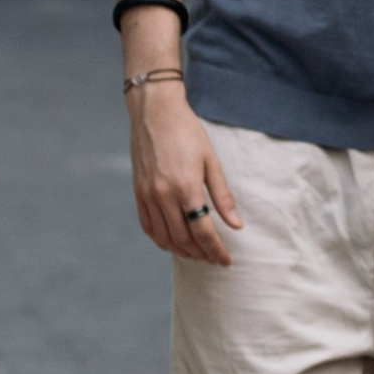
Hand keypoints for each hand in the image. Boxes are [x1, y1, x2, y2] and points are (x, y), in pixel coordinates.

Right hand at [128, 88, 241, 266]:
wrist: (155, 113)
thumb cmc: (187, 132)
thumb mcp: (211, 161)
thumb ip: (223, 196)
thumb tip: (236, 225)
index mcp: (186, 187)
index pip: (203, 231)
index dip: (216, 250)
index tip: (226, 261)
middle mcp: (163, 195)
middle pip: (183, 239)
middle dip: (201, 254)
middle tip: (214, 259)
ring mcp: (147, 195)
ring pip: (164, 237)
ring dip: (182, 251)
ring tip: (197, 254)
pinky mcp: (137, 193)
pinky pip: (148, 226)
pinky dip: (161, 240)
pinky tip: (173, 243)